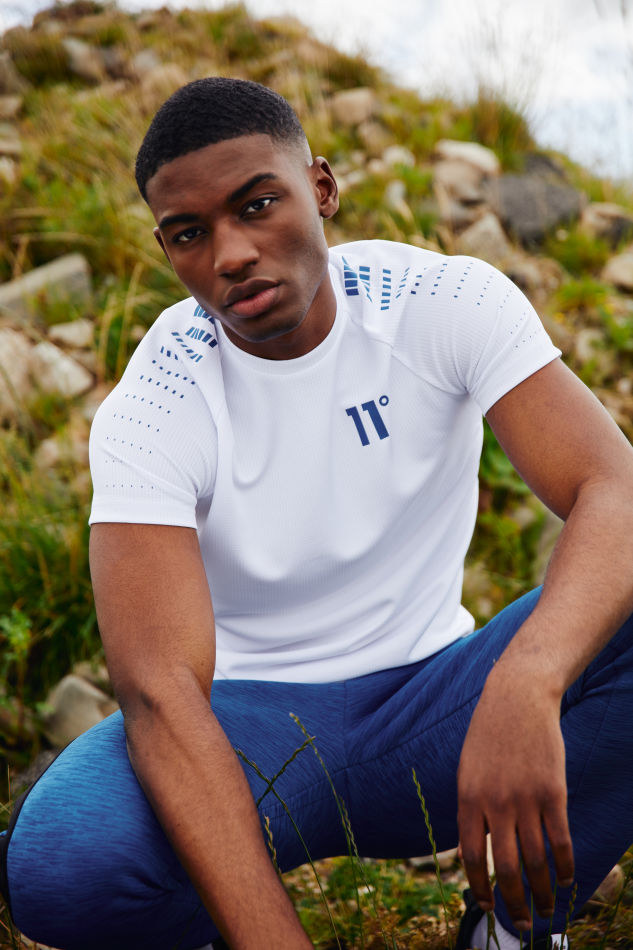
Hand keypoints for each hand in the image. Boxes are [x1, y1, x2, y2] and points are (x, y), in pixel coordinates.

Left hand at [457, 671, 574, 930]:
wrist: (518, 698)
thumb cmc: (490, 734)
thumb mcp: (468, 768)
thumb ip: (473, 807)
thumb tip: (478, 848)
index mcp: (468, 797)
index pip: (470, 856)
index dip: (479, 886)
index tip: (485, 906)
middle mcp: (496, 803)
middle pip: (504, 867)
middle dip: (513, 902)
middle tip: (521, 923)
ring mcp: (526, 798)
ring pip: (535, 860)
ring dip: (543, 892)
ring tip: (547, 908)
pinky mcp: (554, 792)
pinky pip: (560, 840)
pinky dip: (565, 866)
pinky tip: (568, 880)